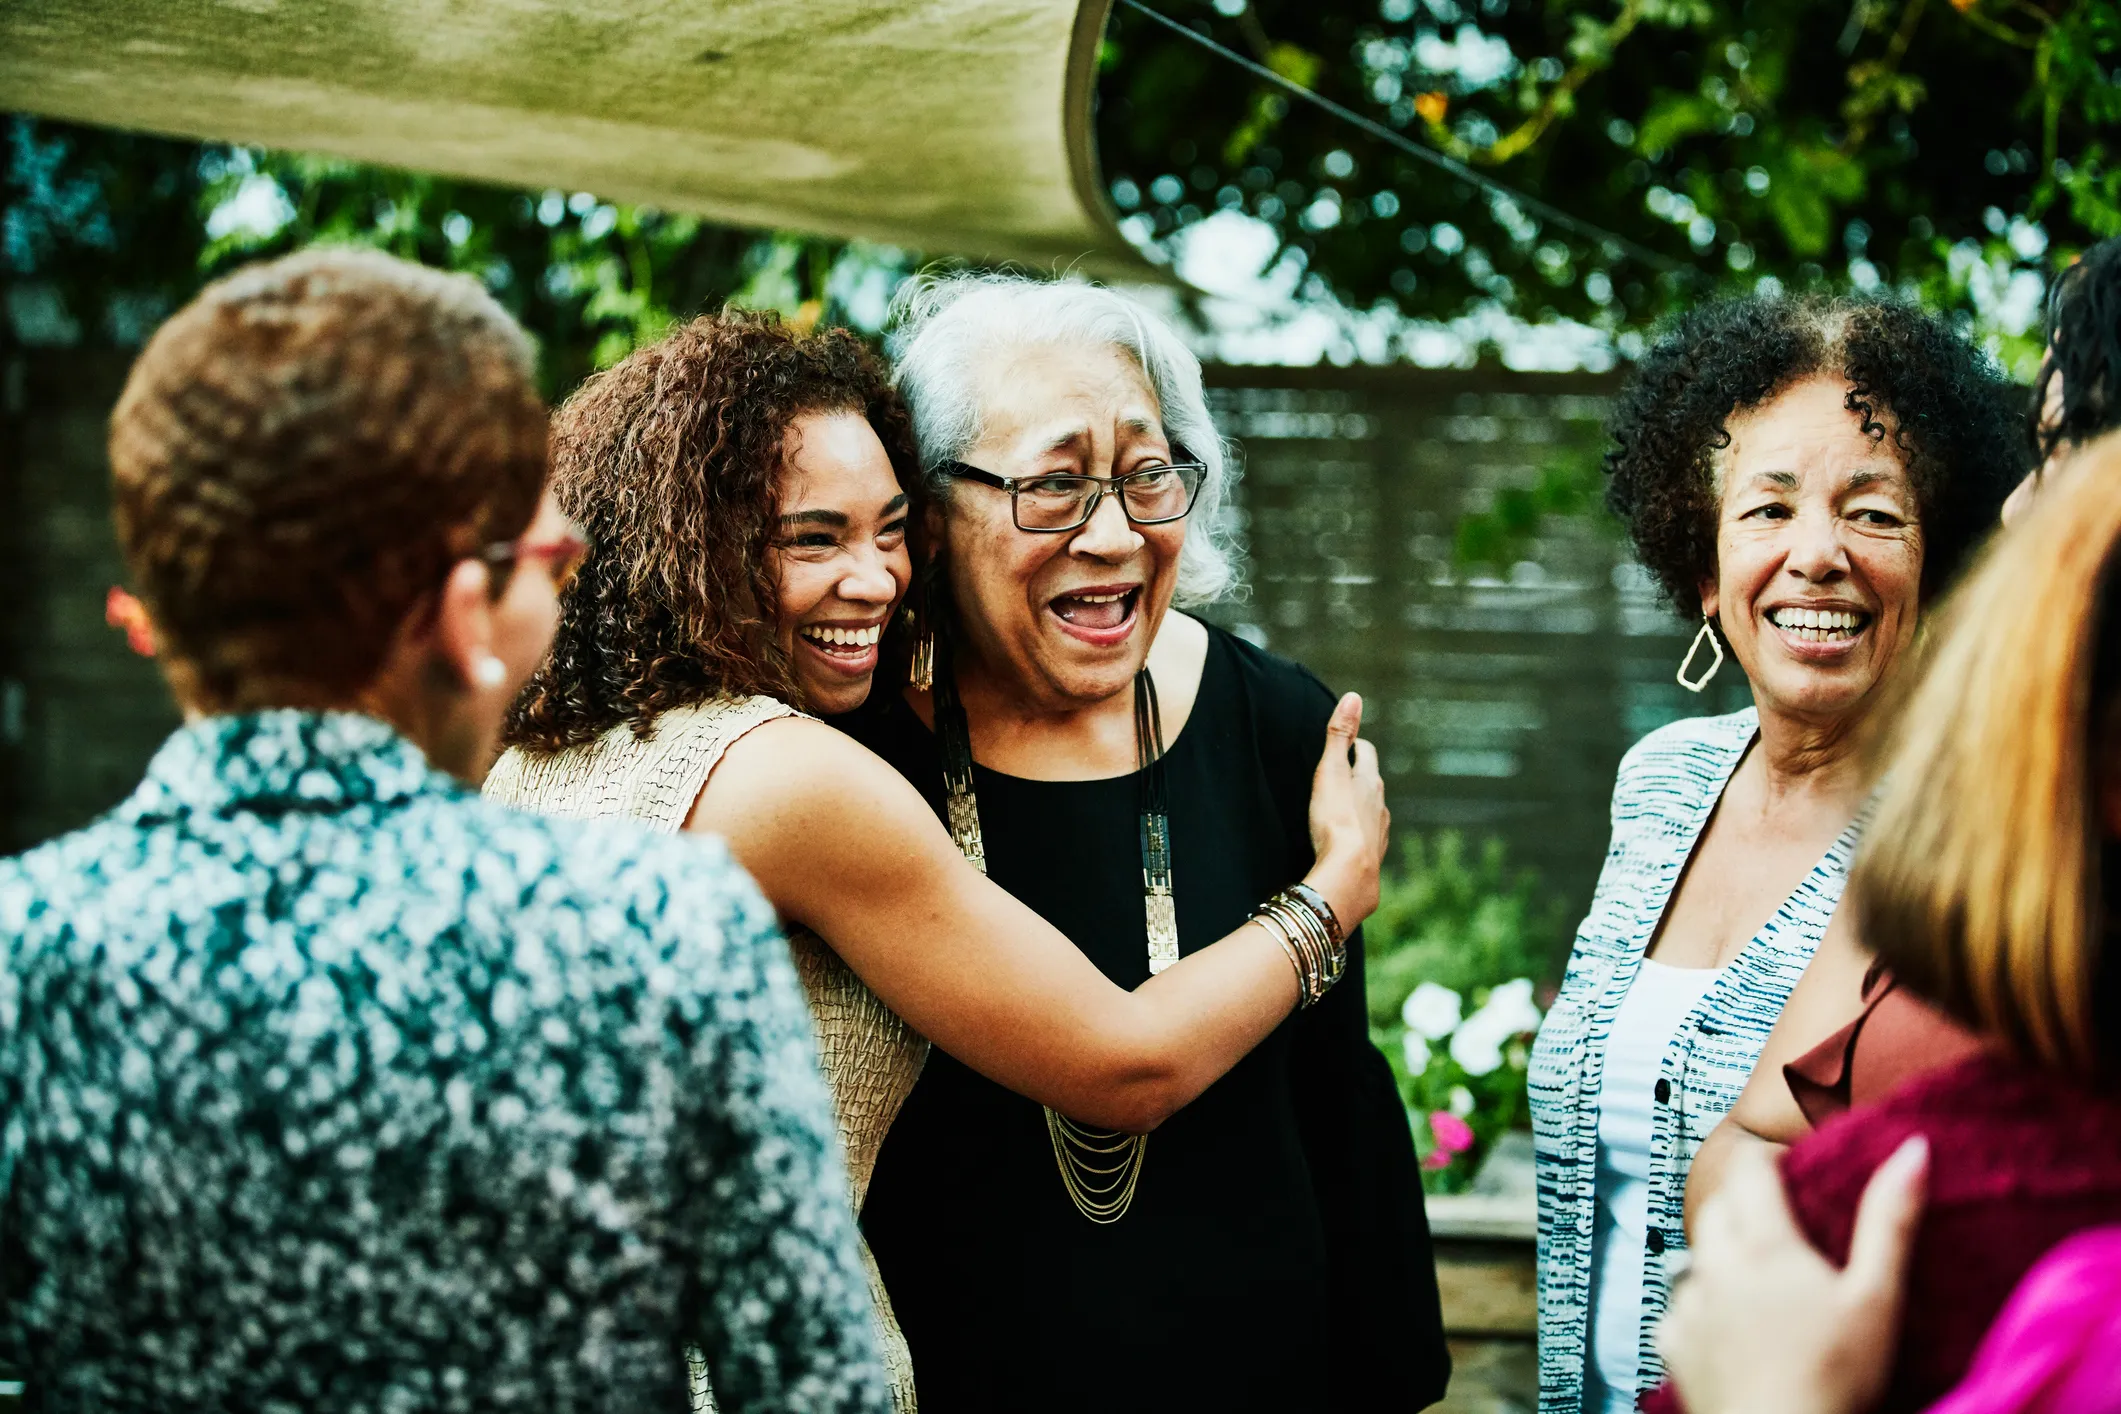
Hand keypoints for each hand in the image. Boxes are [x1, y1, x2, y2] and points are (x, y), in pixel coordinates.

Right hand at [1303, 693, 1388, 928]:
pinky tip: (1349, 843)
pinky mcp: (1372, 859)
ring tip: (1344, 809)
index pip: (1366, 753)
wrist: (1349, 873)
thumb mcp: (1331, 771)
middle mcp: (1380, 806)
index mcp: (1369, 782)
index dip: (1355, 745)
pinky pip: (1368, 841)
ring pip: (1373, 813)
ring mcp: (1379, 834)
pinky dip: (1359, 835)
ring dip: (1361, 807)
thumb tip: (1353, 697)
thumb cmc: (1336, 820)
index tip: (1347, 743)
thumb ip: (1339, 735)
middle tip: (1343, 773)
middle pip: (1372, 783)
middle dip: (1359, 775)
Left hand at [1658, 1136, 1927, 1413]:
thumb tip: (1913, 1148)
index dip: (1767, 1158)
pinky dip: (1701, 1306)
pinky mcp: (1673, 1344)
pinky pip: (1680, 1307)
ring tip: (1758, 1277)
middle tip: (1782, 1221)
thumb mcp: (1876, 1298)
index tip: (1791, 1167)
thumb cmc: (1836, 1377)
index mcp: (1763, 1245)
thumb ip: (1890, 1221)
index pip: (1749, 1169)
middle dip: (1744, 1202)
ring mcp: (1688, 1305)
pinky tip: (1729, 1326)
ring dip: (1721, 1255)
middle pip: (1718, 1207)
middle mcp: (1715, 1265)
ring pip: (1695, 1256)